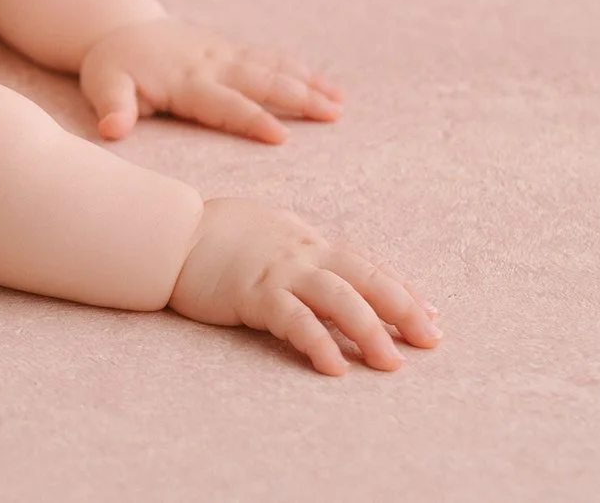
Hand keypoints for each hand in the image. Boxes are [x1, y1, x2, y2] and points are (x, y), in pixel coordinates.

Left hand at [77, 16, 342, 142]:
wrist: (119, 27)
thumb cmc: (113, 66)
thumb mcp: (103, 85)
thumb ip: (112, 107)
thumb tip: (111, 131)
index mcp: (185, 81)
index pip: (223, 104)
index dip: (251, 120)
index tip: (282, 136)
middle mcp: (212, 65)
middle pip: (260, 81)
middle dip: (297, 97)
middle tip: (332, 115)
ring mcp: (225, 54)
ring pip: (273, 67)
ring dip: (307, 84)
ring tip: (340, 105)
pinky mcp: (232, 50)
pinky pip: (271, 59)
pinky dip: (301, 70)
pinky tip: (329, 88)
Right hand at [170, 196, 441, 374]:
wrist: (169, 233)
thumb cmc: (216, 235)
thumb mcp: (270, 233)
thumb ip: (302, 252)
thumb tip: (333, 272)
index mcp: (308, 239)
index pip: (367, 265)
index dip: (402, 290)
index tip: (431, 316)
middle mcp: (303, 252)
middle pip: (366, 279)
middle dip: (403, 310)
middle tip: (430, 341)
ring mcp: (279, 271)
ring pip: (340, 299)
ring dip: (370, 331)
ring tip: (391, 363)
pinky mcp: (253, 293)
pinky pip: (295, 319)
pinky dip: (318, 342)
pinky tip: (335, 366)